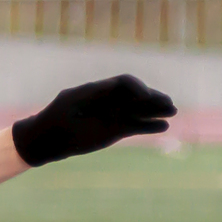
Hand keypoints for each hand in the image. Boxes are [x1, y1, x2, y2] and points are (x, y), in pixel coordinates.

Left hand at [11, 75, 176, 165]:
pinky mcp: (116, 130)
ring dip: (156, 110)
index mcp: (98, 90)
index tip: (143, 96)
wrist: (48, 139)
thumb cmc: (56, 119)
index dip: (137, 87)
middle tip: (169, 103)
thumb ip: (95, 95)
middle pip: (136, 96)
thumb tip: (117, 88)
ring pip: (140, 111)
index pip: (124, 83)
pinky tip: (163, 126)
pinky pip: (136, 126)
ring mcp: (114, 116)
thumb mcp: (73, 103)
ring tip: (173, 111)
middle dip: (153, 98)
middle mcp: (109, 101)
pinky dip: (149, 126)